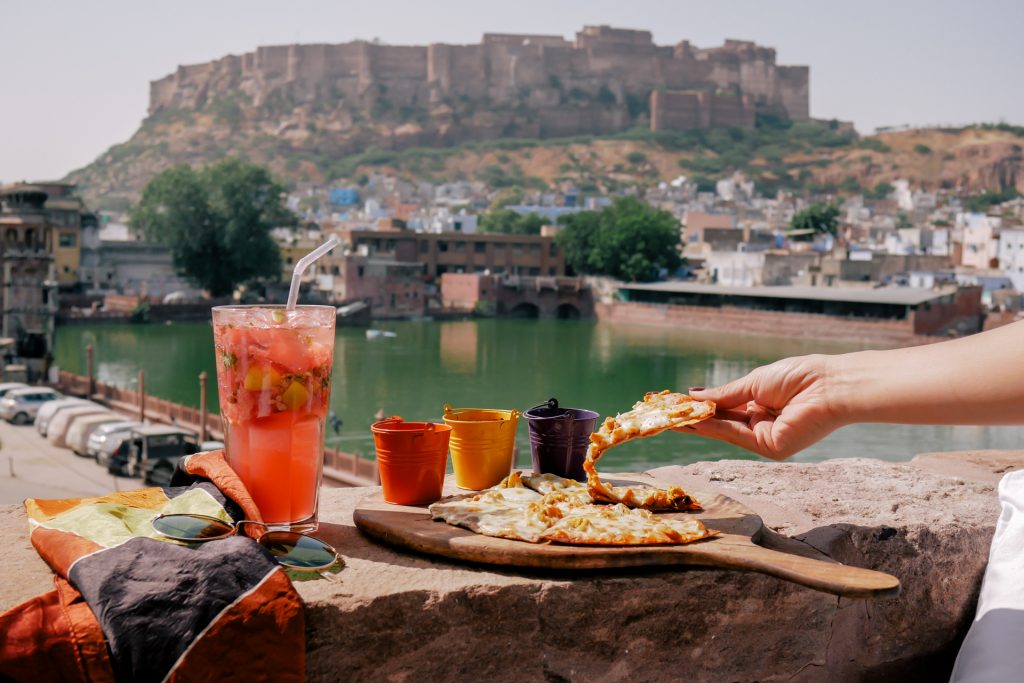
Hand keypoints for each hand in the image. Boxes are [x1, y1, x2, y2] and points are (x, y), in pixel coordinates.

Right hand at [678, 355, 844, 460]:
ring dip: (697, 424)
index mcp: (761, 406)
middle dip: (693, 418)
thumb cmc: (799, 377)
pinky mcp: (771, 448)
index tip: (677, 403)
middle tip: (665, 414)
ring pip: (724, 431)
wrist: (830, 386)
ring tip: (670, 418)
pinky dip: (713, 427)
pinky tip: (693, 420)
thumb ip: (724, 395)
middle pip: (721, 423)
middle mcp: (762, 425)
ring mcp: (766, 439)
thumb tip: (694, 395)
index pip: (725, 409)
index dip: (701, 406)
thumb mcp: (754, 383)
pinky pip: (736, 435)